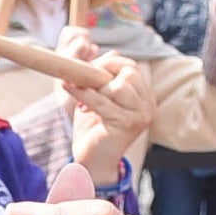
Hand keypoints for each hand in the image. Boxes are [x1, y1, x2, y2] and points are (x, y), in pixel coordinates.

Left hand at [57, 42, 153, 185]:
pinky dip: (82, 92)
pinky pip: (102, 101)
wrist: (91, 162)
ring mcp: (140, 116)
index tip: (88, 69)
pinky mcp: (126, 125)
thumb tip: (112, 51)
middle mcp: (147, 106)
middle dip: (102, 71)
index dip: (109, 63)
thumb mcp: (99, 98)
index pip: (132, 68)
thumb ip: (104, 77)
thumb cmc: (93, 130)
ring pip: (118, 86)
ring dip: (94, 85)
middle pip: (128, 73)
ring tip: (78, 94)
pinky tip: (67, 87)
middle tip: (81, 78)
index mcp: (144, 98)